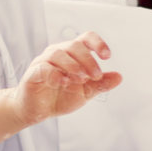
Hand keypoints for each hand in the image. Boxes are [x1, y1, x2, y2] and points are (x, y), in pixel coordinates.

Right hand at [7, 30, 123, 127]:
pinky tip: (63, 82)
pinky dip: (55, 74)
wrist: (38, 112)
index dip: (98, 43)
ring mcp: (43, 61)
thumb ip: (100, 84)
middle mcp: (58, 52)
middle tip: (95, 76)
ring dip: (73, 66)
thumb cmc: (60, 97)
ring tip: (80, 80)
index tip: (107, 56)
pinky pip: (43, 67)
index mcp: (72, 53)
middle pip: (74, 46)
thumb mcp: (85, 92)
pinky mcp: (33, 73)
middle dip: (88, 60)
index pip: (86, 38)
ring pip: (58, 53)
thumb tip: (119, 77)